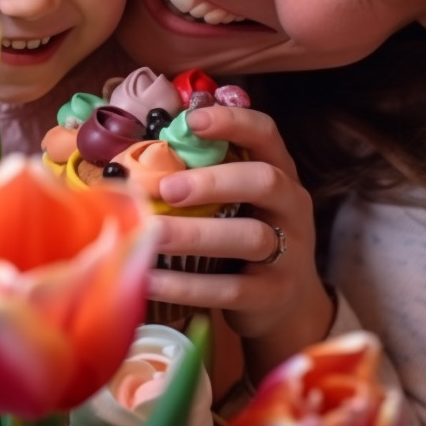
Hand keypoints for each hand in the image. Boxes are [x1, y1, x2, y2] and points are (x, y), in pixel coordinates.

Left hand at [150, 105, 334, 379]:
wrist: (289, 303)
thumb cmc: (247, 237)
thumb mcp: (239, 202)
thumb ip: (203, 177)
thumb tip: (135, 160)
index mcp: (280, 172)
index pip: (265, 134)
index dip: (233, 122)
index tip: (192, 121)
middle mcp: (290, 207)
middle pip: (264, 181)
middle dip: (213, 181)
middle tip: (166, 189)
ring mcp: (289, 252)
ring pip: (249, 237)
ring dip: (194, 234)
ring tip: (150, 235)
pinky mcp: (273, 294)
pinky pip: (230, 289)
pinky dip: (186, 286)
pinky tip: (150, 280)